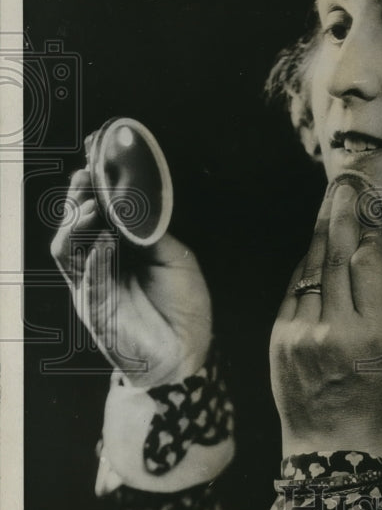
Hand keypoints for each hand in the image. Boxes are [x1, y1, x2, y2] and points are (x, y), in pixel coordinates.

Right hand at [50, 166, 211, 387]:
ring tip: (93, 202)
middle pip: (75, 224)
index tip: (95, 157)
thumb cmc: (182, 306)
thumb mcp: (173, 258)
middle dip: (78, 196)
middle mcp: (100, 262)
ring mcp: (92, 284)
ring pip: (67, 247)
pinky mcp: (92, 306)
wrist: (186, 353)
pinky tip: (102, 237)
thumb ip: (151, 232)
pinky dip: (92, 255)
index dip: (93, 185)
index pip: (97, 210)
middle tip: (87, 174)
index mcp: (120, 247)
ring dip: (77, 221)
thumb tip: (138, 199)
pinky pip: (85, 276)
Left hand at [270, 174, 381, 457]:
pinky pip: (295, 287)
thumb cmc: (371, 392)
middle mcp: (335, 331)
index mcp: (373, 336)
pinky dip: (308, 265)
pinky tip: (317, 247)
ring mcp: (301, 333)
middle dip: (342, 215)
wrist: (329, 441)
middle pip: (338, 258)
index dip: (368, 230)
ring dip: (323, 234)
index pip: (369, 265)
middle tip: (346, 184)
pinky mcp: (279, 335)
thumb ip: (380, 296)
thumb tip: (369, 244)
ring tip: (332, 204)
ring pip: (313, 268)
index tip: (368, 204)